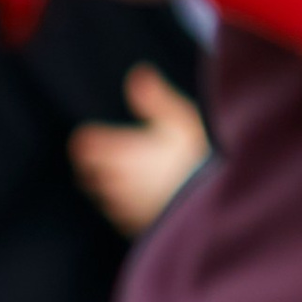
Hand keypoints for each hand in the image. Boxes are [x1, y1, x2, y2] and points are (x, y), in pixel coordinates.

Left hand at [69, 64, 210, 235]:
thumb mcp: (179, 120)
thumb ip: (154, 98)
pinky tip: (144, 201)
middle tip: (110, 156)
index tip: (94, 136)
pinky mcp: (140, 227)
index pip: (84, 146)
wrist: (218, 203)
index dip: (88, 140)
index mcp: (120, 153)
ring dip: (110, 188)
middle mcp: (116, 182)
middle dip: (94, 166)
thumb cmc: (198, 158)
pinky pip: (122, 219)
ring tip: (130, 178)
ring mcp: (126, 208)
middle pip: (88, 174)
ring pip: (104, 198)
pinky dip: (127, 209)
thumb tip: (138, 74)